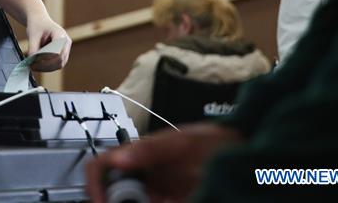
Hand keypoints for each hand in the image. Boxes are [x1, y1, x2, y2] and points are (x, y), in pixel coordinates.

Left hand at [26, 13, 71, 70]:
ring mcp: (66, 49)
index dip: (47, 59)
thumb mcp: (32, 35)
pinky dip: (48, 67)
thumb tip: (32, 61)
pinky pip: (57, 64)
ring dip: (47, 68)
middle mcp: (66, 42)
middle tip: (32, 66)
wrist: (40, 21)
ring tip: (33, 67)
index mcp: (60, 34)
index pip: (57, 52)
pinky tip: (37, 66)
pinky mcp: (62, 54)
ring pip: (60, 64)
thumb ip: (33, 48)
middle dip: (46, 65)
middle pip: (60, 60)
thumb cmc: (37, 25)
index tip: (34, 61)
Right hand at [84, 123, 243, 202]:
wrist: (243, 151)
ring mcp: (156, 192)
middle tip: (154, 200)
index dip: (94, 185)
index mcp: (137, 155)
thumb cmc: (213, 141)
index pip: (100, 167)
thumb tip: (118, 159)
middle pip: (113, 194)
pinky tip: (178, 199)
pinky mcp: (171, 202)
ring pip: (133, 202)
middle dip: (117, 202)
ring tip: (171, 197)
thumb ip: (150, 150)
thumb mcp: (182, 143)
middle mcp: (142, 175)